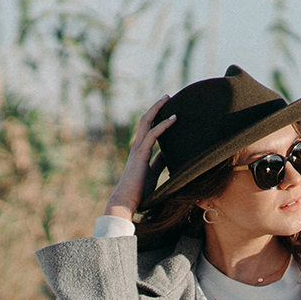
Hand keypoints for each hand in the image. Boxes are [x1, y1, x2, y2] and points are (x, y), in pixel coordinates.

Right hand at [106, 95, 174, 218]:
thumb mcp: (153, 173)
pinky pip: (152, 135)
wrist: (126, 202)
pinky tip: (174, 119)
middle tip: (167, 96)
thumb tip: (169, 155)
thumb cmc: (139, 191)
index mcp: (140, 151)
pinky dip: (163, 125)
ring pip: (146, 122)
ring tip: (168, 98)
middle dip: (156, 107)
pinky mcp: (140, 155)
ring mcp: (137, 149)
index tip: (169, 110)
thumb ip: (159, 163)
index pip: (149, 129)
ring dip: (157, 109)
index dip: (158, 119)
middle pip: (145, 120)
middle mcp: (137, 147)